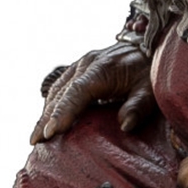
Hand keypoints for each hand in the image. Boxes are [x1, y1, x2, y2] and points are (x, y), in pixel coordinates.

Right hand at [30, 42, 155, 143]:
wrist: (149, 46)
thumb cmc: (150, 71)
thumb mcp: (150, 89)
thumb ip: (138, 106)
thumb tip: (125, 126)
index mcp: (101, 69)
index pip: (76, 92)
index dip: (62, 113)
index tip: (50, 132)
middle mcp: (86, 64)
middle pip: (60, 93)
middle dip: (47, 118)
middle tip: (36, 141)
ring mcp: (81, 65)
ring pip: (57, 90)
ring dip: (46, 112)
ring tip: (38, 136)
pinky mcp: (80, 69)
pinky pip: (62, 87)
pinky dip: (53, 104)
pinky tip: (48, 120)